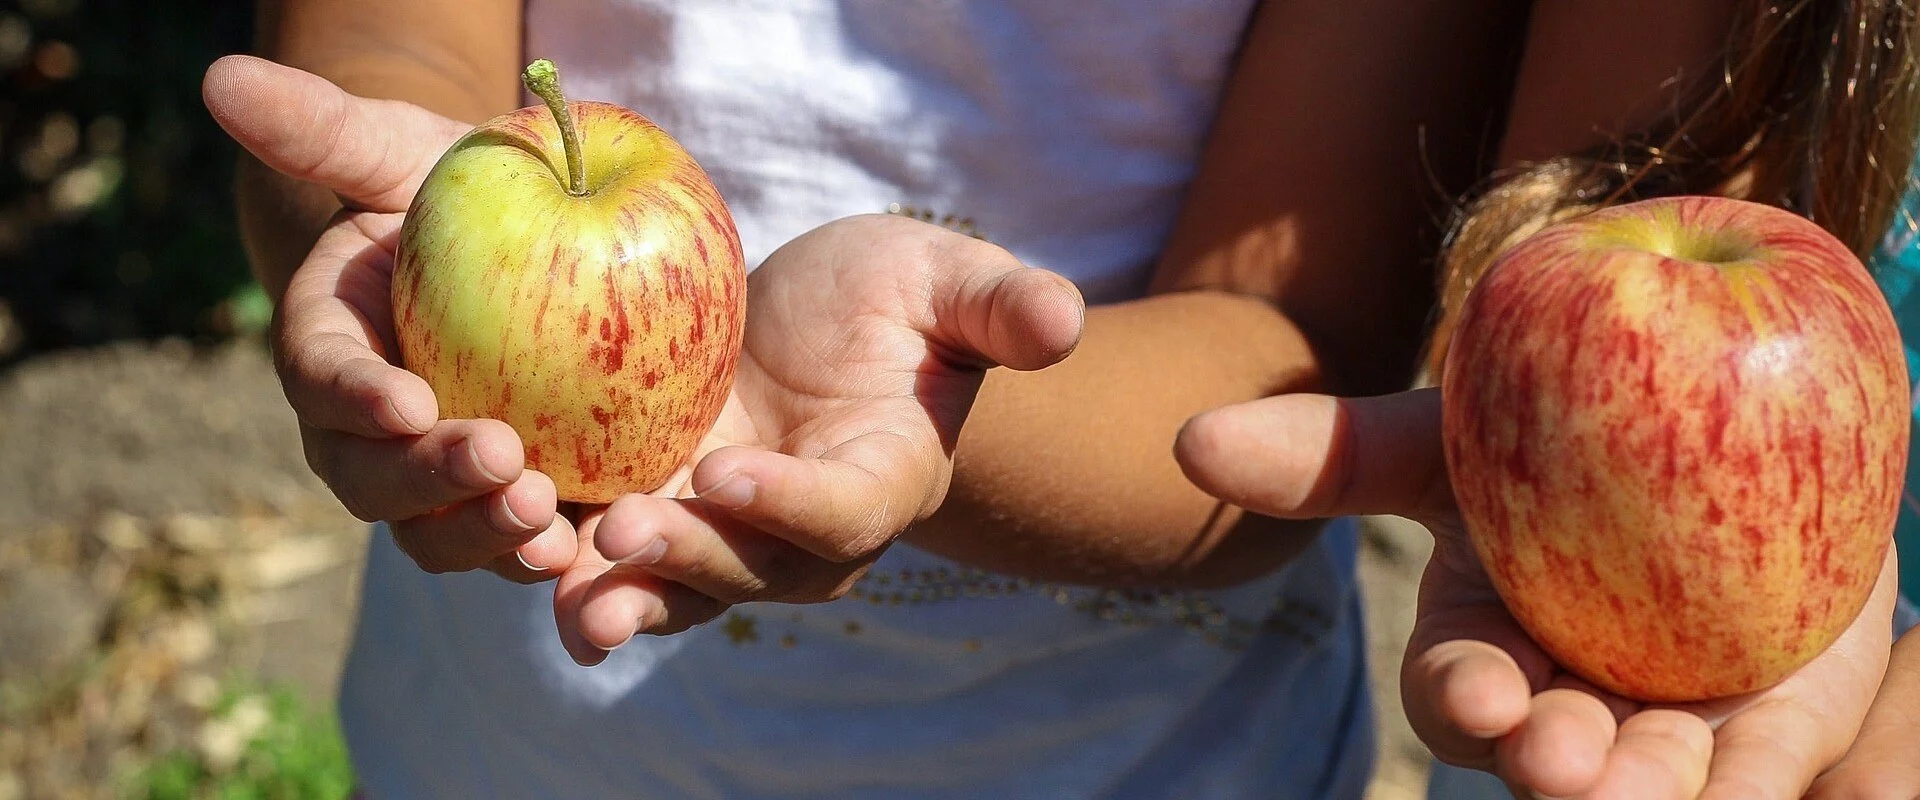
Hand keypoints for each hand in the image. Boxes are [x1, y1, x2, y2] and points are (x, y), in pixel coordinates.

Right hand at [202, 56, 577, 581]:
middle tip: (504, 462)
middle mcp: (370, 434)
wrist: (521, 252)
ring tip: (548, 525)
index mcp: (329, 350)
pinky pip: (517, 549)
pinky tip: (595, 557)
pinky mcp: (510, 505)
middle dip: (430, 483)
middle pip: (375, 482)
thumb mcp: (401, 151)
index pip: (323, 379)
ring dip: (487, 536)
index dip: (357, 398)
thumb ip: (325, 128)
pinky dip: (548, 566)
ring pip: (440, 535)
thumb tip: (224, 79)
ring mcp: (437, 483)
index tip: (406, 401)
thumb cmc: (452, 193)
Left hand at [554, 214, 1085, 663]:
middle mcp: (806, 533)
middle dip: (689, 559)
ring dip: (621, 594)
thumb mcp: (948, 282)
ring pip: (678, 586)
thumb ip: (1000, 306)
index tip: (732, 472)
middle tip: (624, 532)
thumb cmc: (898, 302)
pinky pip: (618, 558)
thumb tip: (1062, 320)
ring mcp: (728, 534)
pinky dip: (570, 564)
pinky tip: (516, 556)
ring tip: (565, 594)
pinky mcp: (660, 513)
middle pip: (750, 569)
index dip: (791, 504)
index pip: (843, 511)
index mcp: (884, 478)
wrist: (822, 331)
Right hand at [1176, 388, 1898, 798]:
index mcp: (1483, 649)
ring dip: (1644, 797)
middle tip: (1562, 759)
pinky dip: (1755, 785)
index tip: (1482, 691)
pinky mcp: (1773, 729)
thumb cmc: (1552, 431)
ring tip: (1648, 791)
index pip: (1458, 693)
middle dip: (1551, 766)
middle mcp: (1568, 703)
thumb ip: (1331, 452)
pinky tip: (1746, 782)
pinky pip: (1769, 775)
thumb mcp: (1446, 436)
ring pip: (1653, 784)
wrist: (1712, 418)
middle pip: (1550, 756)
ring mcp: (1669, 727)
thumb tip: (1189, 440)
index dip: (1464, 698)